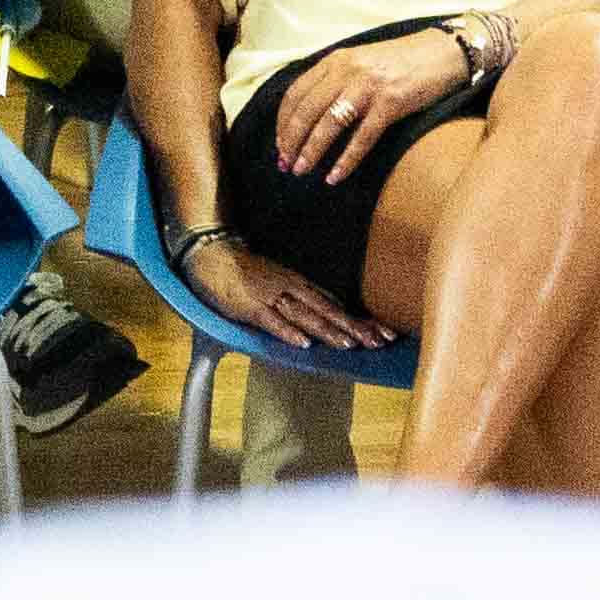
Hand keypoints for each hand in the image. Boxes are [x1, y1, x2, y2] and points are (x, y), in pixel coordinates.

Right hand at [178, 225, 383, 355]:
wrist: (213, 254)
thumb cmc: (248, 271)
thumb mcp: (282, 279)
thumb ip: (305, 296)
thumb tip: (333, 308)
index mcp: (300, 284)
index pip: (336, 305)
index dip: (361, 321)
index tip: (385, 333)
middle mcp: (291, 289)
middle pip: (328, 311)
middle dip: (354, 328)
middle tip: (379, 342)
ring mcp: (272, 297)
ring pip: (305, 317)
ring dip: (328, 331)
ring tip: (350, 345)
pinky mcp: (251, 307)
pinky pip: (272, 321)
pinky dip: (288, 332)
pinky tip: (303, 343)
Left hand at [264, 25, 474, 181]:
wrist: (444, 52)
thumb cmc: (402, 61)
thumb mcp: (361, 62)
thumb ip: (336, 79)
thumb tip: (310, 112)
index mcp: (336, 60)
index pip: (296, 92)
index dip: (283, 121)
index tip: (279, 144)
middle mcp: (347, 70)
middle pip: (307, 110)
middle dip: (291, 140)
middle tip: (285, 163)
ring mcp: (369, 86)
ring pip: (329, 124)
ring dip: (311, 151)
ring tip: (301, 170)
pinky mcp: (391, 103)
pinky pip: (362, 137)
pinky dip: (346, 160)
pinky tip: (335, 176)